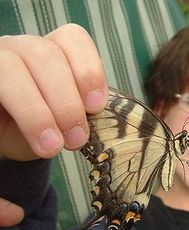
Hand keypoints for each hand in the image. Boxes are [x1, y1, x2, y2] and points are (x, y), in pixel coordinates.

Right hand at [0, 24, 107, 160]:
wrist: (5, 142)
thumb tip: (97, 120)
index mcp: (53, 52)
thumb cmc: (40, 130)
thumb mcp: (66, 121)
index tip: (96, 107)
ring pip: (13, 67)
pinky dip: (20, 112)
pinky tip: (31, 137)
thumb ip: (82, 114)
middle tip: (76, 139)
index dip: (88, 71)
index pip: (73, 39)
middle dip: (67, 102)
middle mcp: (23, 49)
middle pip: (47, 55)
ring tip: (52, 146)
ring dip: (38, 112)